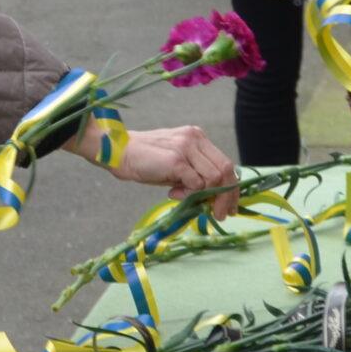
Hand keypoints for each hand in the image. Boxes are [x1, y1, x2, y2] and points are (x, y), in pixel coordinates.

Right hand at [95, 124, 240, 218]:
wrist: (118, 152)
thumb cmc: (146, 161)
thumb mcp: (177, 165)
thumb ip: (195, 175)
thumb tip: (212, 199)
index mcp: (198, 137)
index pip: (225, 163)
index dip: (231, 187)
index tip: (230, 206)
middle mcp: (195, 138)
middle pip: (226, 169)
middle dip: (227, 196)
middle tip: (222, 214)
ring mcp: (186, 147)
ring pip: (214, 178)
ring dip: (206, 196)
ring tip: (187, 200)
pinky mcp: (176, 159)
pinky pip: (196, 183)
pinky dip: (190, 194)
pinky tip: (173, 194)